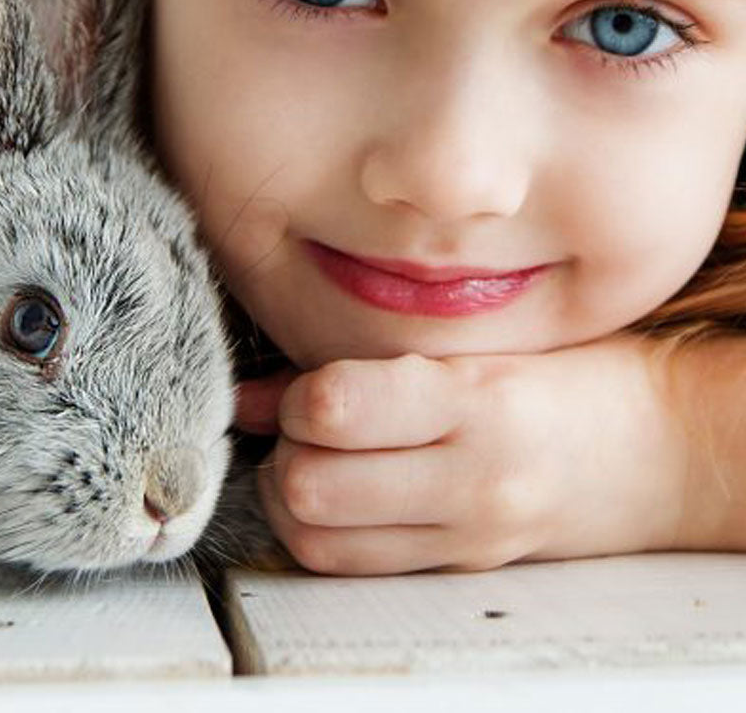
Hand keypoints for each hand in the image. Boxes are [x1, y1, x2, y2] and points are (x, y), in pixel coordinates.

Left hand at [236, 336, 688, 574]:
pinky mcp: (462, 569)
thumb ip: (373, 363)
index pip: (336, 407)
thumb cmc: (572, 373)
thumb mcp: (480, 344)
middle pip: (312, 486)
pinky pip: (355, 567)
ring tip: (314, 461)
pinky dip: (323, 533)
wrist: (657, 449)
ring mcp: (468, 534)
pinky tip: (338, 494)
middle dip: (284, 451)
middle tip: (301, 426)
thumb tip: (254, 396)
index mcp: (478, 399)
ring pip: (321, 541)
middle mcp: (471, 477)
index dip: (297, 395)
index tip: (310, 384)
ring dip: (292, 499)